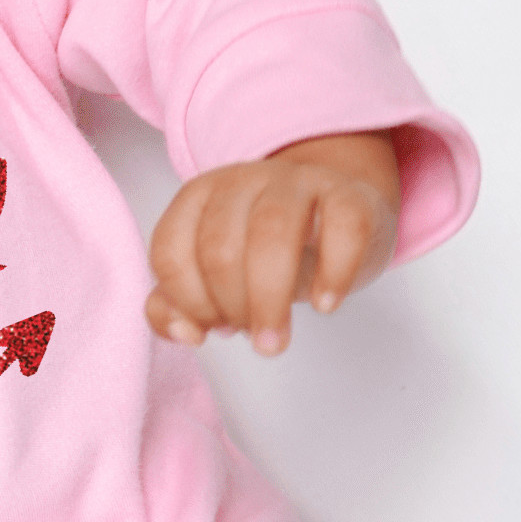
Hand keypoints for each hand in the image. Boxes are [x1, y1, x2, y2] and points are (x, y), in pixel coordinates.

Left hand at [146, 131, 400, 354]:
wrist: (338, 217)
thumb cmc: (270, 251)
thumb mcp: (218, 277)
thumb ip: (181, 305)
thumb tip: (184, 333)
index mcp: (200, 195)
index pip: (170, 251)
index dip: (187, 302)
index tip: (212, 327)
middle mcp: (243, 180)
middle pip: (219, 248)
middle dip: (231, 307)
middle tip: (253, 337)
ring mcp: (298, 182)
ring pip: (271, 233)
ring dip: (269, 299)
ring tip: (275, 341)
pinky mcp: (350, 195)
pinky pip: (342, 227)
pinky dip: (332, 274)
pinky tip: (324, 304)